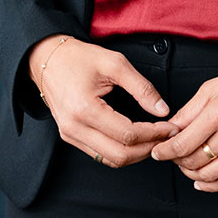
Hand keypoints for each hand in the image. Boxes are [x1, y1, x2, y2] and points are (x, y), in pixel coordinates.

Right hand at [29, 35, 179, 166]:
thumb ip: (142, 88)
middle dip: (148, 148)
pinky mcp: (70, 136)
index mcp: (85, 109)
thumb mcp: (115, 63)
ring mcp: (70, 135)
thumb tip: (163, 110)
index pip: (128, 134)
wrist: (47, 58)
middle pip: (120, 155)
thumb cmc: (78, 57)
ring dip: (136, 154)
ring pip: (110, 160)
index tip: (170, 127)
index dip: (154, 133)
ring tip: (153, 139)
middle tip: (165, 137)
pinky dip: (121, 152)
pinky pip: (100, 155)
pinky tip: (135, 140)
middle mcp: (74, 127)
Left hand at [149, 65, 217, 191]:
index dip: (165, 151)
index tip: (157, 152)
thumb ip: (189, 111)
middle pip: (194, 162)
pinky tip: (201, 182)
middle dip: (176, 161)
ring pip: (209, 175)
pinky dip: (212, 186)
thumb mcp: (212, 88)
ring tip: (185, 166)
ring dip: (191, 174)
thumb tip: (170, 129)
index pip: (182, 144)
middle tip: (171, 155)